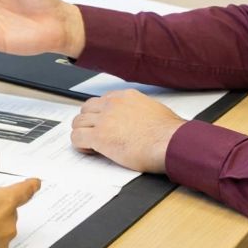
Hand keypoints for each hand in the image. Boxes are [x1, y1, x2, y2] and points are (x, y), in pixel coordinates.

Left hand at [70, 89, 184, 173]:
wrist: (170, 142)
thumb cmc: (169, 132)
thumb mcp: (154, 110)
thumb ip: (139, 111)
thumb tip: (139, 119)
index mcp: (126, 97)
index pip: (101, 101)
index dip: (100, 115)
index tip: (102, 124)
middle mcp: (112, 104)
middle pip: (86, 109)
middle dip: (88, 122)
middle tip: (94, 134)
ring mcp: (104, 119)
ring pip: (78, 122)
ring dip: (82, 133)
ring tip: (91, 144)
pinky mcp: (100, 136)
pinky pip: (77, 137)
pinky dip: (80, 145)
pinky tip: (90, 150)